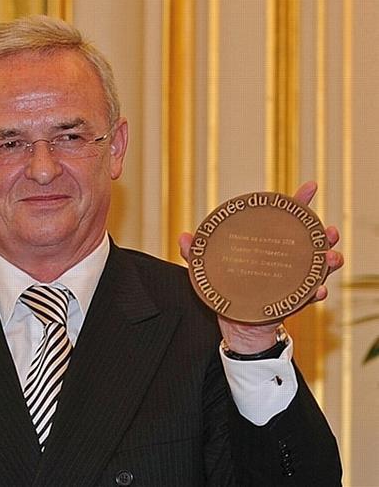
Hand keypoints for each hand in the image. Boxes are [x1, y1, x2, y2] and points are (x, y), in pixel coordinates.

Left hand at [179, 181, 343, 353]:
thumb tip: (184, 237)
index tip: (309, 188)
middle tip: (328, 231)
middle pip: (311, 243)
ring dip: (328, 262)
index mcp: (267, 247)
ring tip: (331, 258)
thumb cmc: (226, 292)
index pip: (286, 220)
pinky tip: (319, 290)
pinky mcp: (291, 303)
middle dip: (324, 235)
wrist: (235, 327)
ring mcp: (291, 282)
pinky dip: (315, 293)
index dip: (299, 202)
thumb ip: (196, 254)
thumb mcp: (210, 270)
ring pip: (317, 268)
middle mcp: (284, 262)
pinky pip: (308, 297)